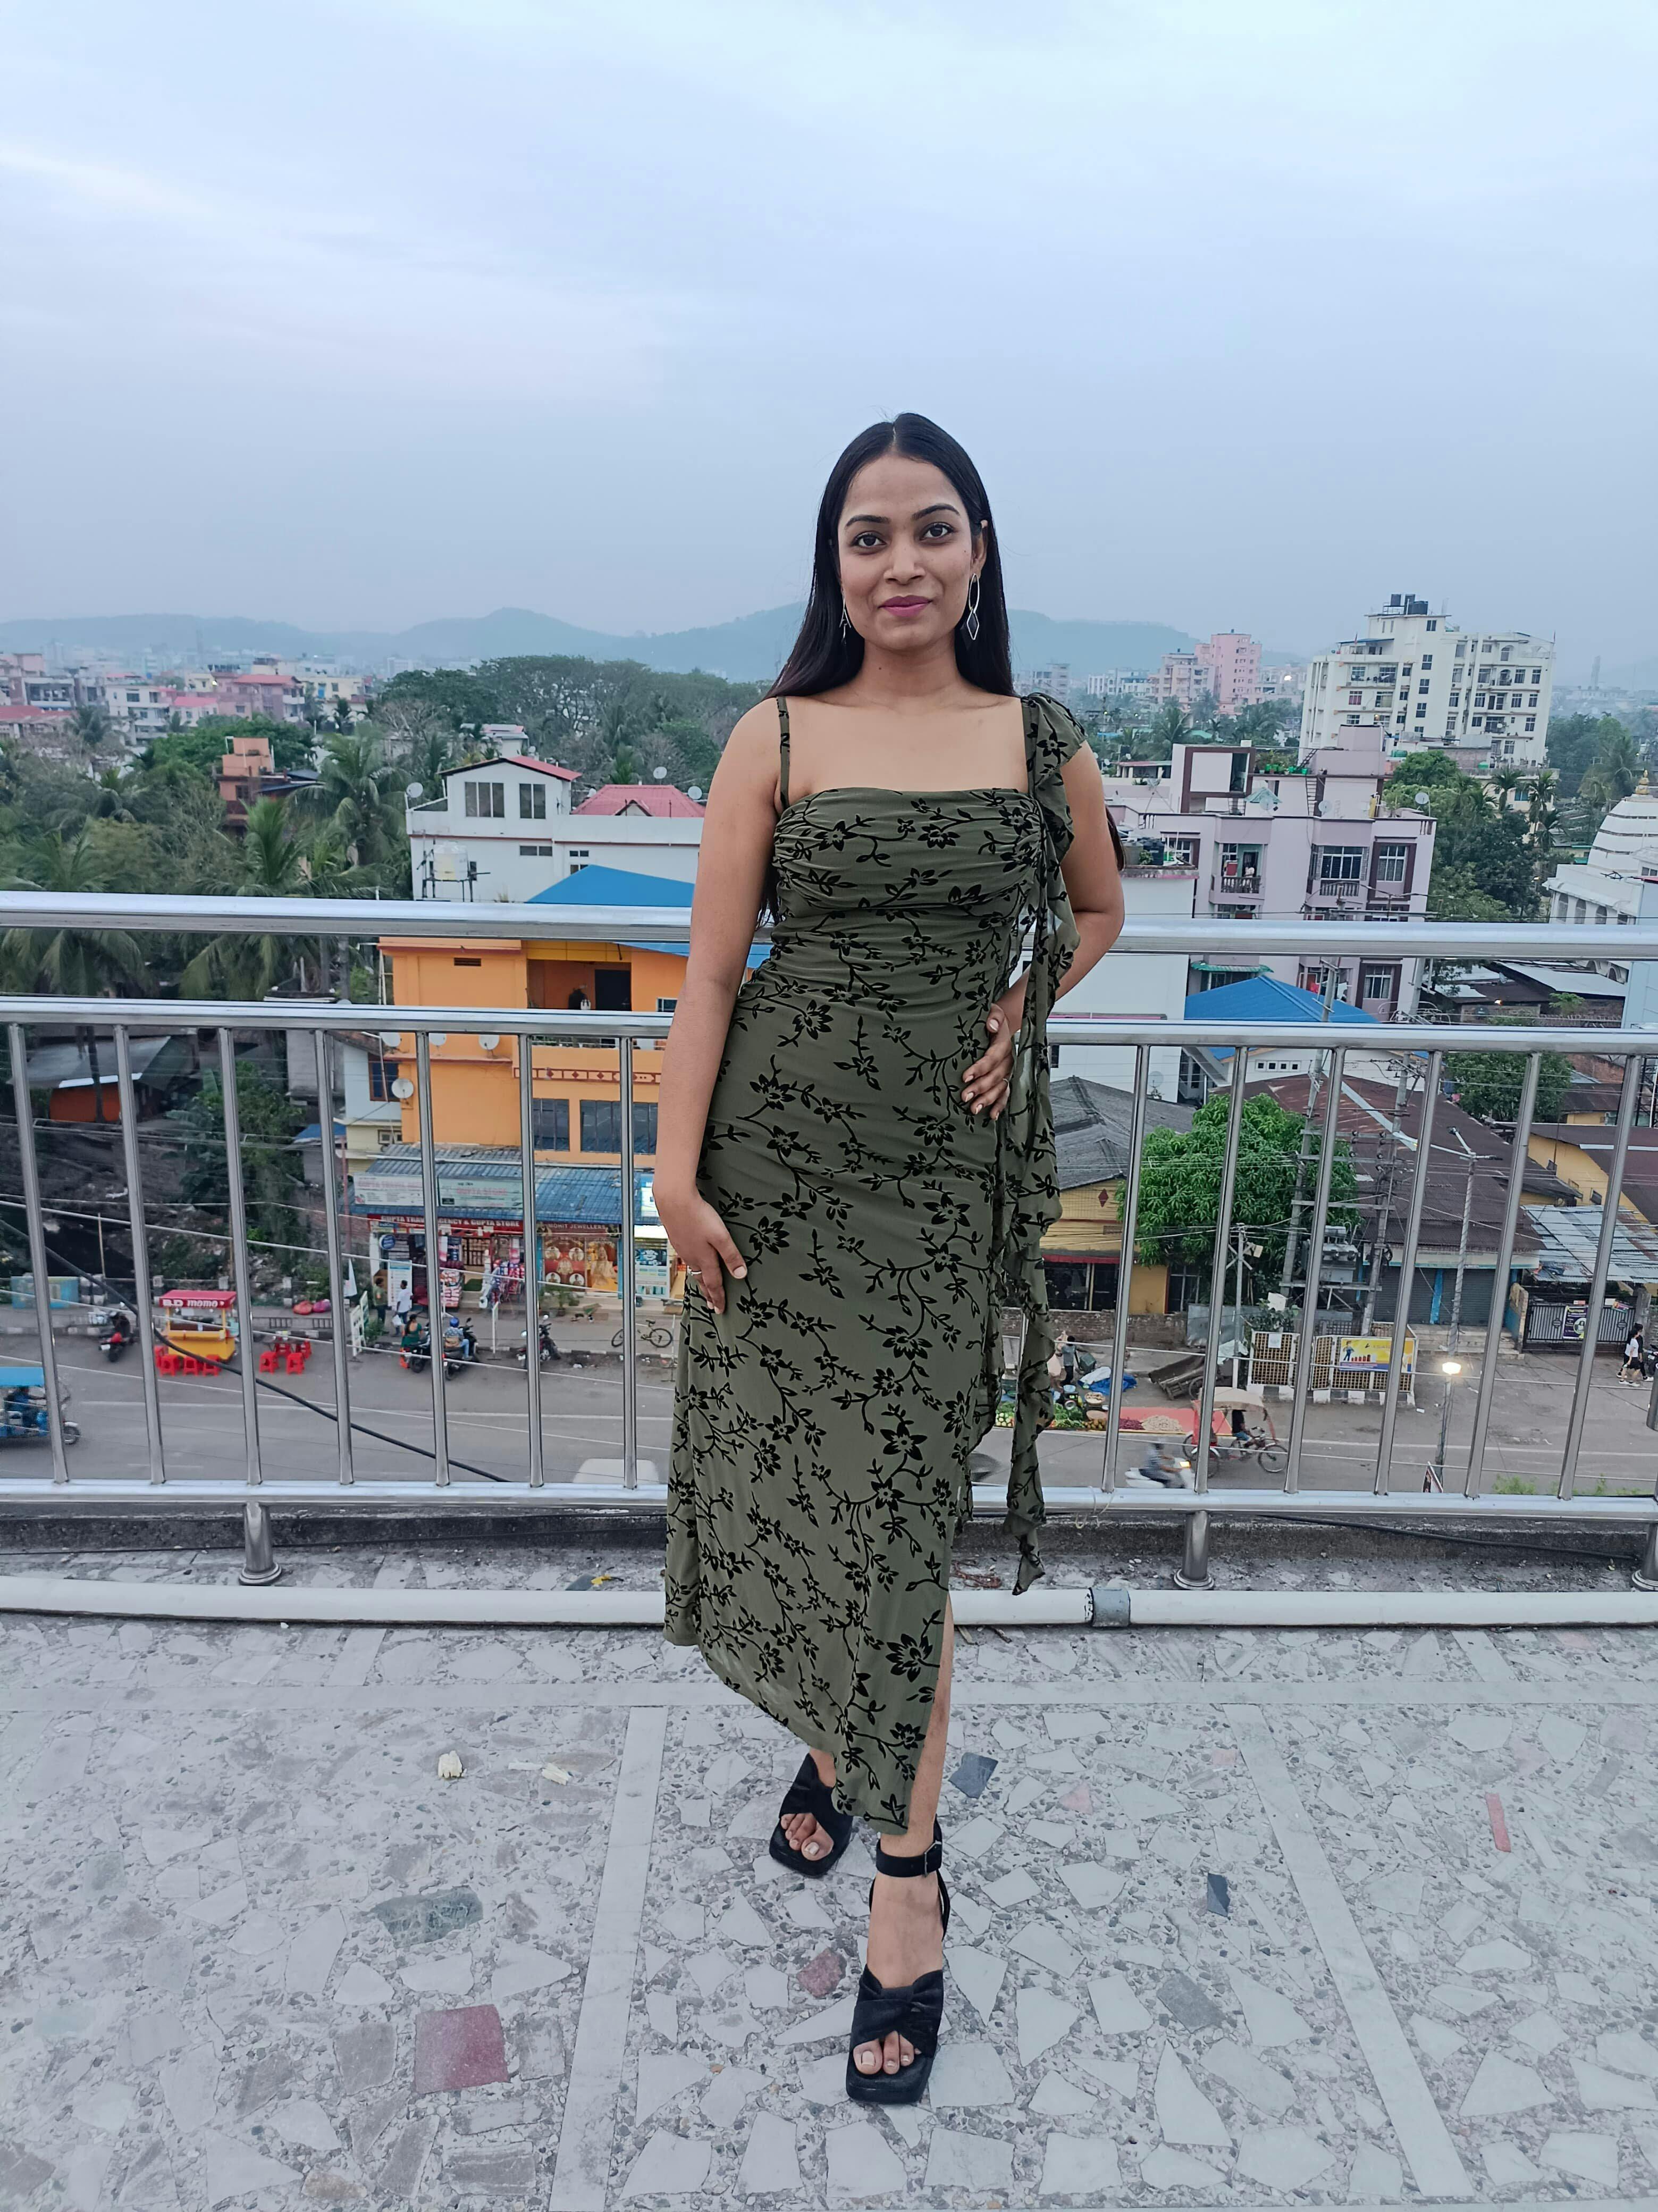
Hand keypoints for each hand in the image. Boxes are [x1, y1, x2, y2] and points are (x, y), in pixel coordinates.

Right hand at [656, 1188, 746, 1314]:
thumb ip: (731, 1255)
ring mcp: (683, 1248)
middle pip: (702, 1280)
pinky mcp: (677, 1238)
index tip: (721, 1309)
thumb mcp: (720, 1236)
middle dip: (708, 1294)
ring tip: (703, 1287)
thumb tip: (740, 1275)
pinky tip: (691, 1261)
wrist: (673, 1200)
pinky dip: (692, 1266)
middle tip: (711, 1305)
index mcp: (704, 1259)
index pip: (714, 1283)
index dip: (718, 1297)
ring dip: (700, 1281)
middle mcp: (691, 1257)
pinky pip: (686, 1258)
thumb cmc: (697, 1216)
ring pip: (693, 1269)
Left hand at [962, 993, 1020, 1119]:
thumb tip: (991, 1024)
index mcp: (1003, 1045)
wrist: (1003, 1024)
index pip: (991, 1058)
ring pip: (999, 1088)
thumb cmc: (994, 1019)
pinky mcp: (1006, 1077)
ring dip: (988, 1100)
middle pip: (994, 1077)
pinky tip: (992, 1116)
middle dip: (980, 1088)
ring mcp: (1008, 1071)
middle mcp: (1008, 1060)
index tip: (965, 1077)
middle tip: (965, 1097)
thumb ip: (994, 1016)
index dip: (979, 1068)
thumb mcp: (995, 1011)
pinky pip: (1005, 1093)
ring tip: (974, 1109)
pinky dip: (1000, 1105)